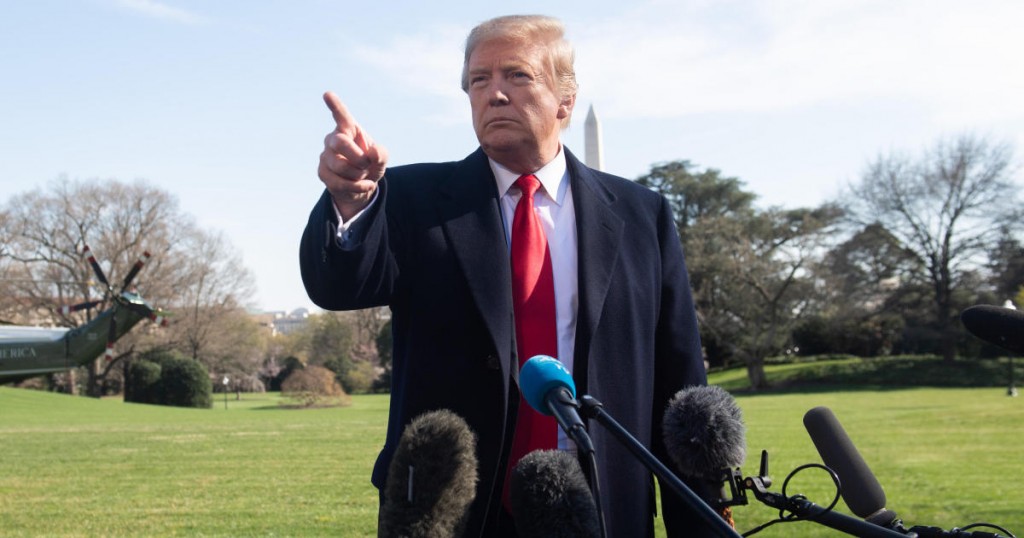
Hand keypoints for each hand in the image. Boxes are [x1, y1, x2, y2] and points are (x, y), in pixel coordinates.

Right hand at [318, 91, 388, 219]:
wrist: (362, 186)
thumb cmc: (370, 165)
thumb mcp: (381, 159)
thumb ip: (381, 153)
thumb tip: (372, 153)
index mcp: (348, 130)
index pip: (341, 116)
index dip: (335, 105)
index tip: (327, 94)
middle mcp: (333, 139)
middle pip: (340, 143)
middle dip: (358, 157)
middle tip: (367, 164)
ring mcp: (325, 156)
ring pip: (340, 166)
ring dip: (359, 174)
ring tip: (363, 174)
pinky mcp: (322, 172)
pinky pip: (340, 182)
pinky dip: (358, 186)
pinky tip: (364, 185)